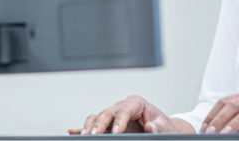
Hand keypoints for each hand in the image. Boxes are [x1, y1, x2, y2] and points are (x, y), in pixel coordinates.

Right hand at [67, 95, 191, 134]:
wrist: (160, 130)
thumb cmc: (162, 126)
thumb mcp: (164, 127)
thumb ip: (158, 127)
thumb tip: (151, 126)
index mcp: (136, 103)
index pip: (124, 110)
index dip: (119, 121)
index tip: (116, 132)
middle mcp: (122, 107)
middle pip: (107, 113)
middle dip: (99, 124)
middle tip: (94, 135)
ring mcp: (113, 116)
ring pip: (97, 117)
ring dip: (89, 127)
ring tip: (84, 136)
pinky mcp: (108, 125)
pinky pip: (93, 124)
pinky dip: (82, 128)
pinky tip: (74, 132)